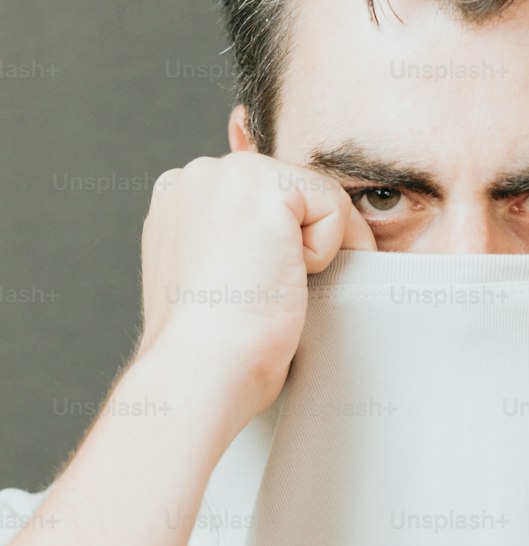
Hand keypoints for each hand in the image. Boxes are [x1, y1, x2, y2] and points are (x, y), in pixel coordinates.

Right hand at [132, 150, 375, 443]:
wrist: (200, 370)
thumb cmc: (211, 353)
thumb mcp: (215, 285)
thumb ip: (236, 250)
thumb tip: (282, 256)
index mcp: (178, 203)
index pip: (263, 202)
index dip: (284, 246)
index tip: (263, 290)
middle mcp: (195, 178)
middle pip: (294, 193)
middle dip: (303, 243)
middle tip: (271, 295)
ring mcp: (224, 176)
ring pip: (316, 198)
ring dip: (311, 252)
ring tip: (267, 289)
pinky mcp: (263, 187)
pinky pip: (334, 205)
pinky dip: (324, 252)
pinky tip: (279, 279)